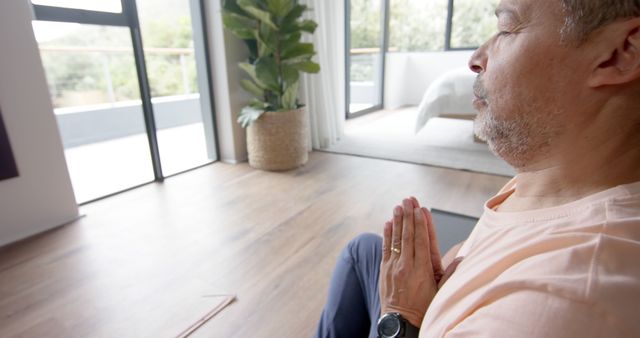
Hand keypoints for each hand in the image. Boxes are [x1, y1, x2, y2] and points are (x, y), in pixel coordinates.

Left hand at [379, 198, 437, 327]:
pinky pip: (386, 249)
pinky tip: (388, 223)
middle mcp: (407, 265)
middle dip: (408, 215)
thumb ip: (450, 273)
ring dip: (397, 221)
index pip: (422, 240)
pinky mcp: (385, 270)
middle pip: (408, 235)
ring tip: (398, 206)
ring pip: (396, 239)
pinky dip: (387, 235)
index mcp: (423, 269)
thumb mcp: (441, 292)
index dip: (421, 223)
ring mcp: (394, 267)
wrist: (402, 322)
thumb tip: (463, 257)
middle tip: (408, 200)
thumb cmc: (424, 307)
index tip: (421, 209)